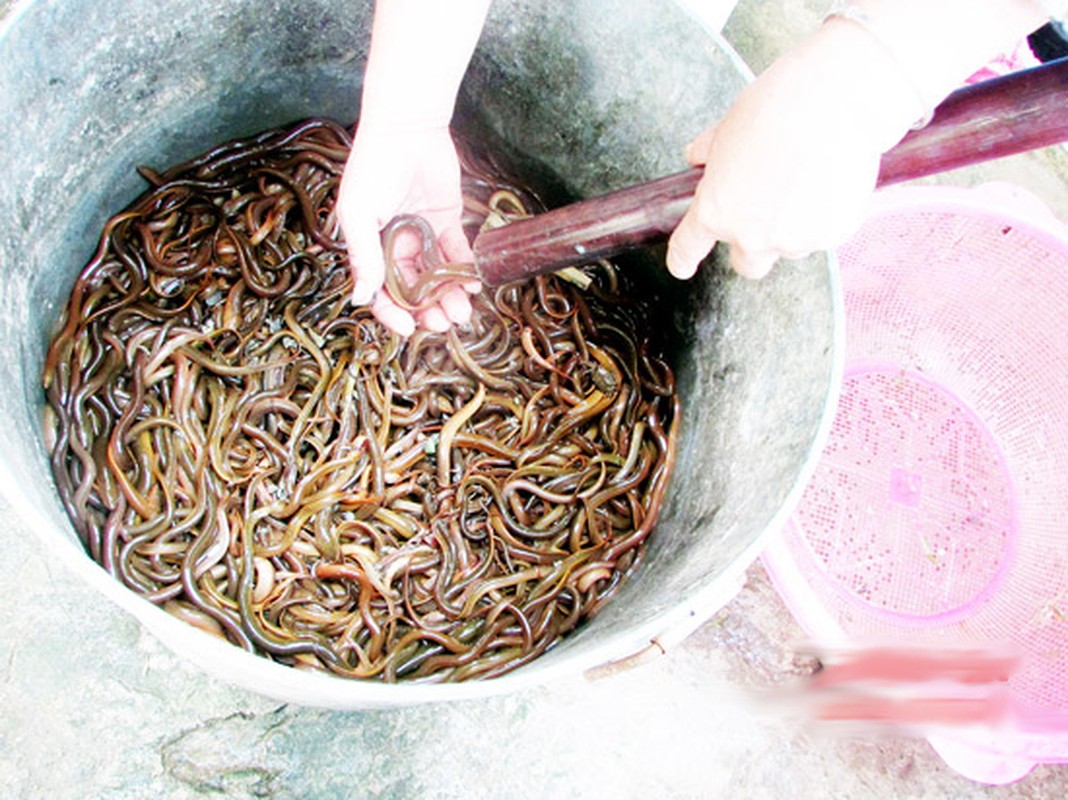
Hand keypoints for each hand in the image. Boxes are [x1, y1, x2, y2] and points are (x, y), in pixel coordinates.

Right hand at [338, 124, 479, 335]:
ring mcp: (421, 234)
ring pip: (436, 277)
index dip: (392, 313)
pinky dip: (464, 270)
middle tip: (444, 323)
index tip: (409, 328)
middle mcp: (395, 245)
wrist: (407, 128)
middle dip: (427, 310)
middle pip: (412, 289)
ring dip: (448, 297)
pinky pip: (456, 252)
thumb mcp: (359, 214)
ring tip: (462, 311)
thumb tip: (360, 297)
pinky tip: (473, 284)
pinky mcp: (446, 220)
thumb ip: (363, 256)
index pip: (379, 291)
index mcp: (369, 246)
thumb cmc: (373, 166)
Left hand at [665, 45, 887, 279]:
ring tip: (805, 182)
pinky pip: (823, 234)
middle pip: (746, 264)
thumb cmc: (778, 106)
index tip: (682, 265)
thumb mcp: (727, 128)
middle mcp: (751, 235)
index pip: (687, 249)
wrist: (835, 99)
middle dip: (751, 244)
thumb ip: (709, 152)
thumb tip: (699, 155)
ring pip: (789, 247)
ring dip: (792, 227)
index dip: (682, 259)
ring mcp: (794, 239)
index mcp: (715, 211)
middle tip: (763, 212)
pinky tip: (828, 180)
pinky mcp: (832, 234)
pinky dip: (825, 215)